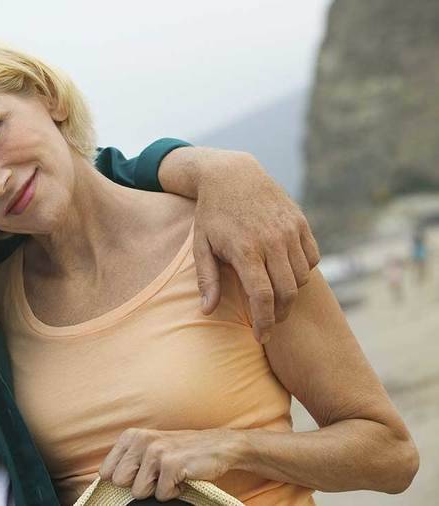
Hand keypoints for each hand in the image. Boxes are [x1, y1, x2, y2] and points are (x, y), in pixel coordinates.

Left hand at [98, 428, 243, 501]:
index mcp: (131, 437)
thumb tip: (104, 481)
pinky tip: (183, 477)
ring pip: (139, 492)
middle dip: (140, 485)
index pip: (106, 471)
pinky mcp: (172, 465)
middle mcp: (140, 441)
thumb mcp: (148, 449)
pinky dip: (174, 492)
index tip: (139, 475)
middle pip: (120, 482)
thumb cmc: (181, 451)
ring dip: (158, 489)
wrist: (218, 446)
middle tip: (159, 474)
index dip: (123, 480)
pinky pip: (161, 495)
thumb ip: (127, 461)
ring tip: (172, 474)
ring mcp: (155, 452)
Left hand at [189, 151, 319, 342]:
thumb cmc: (212, 214)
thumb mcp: (201, 246)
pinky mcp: (301, 222)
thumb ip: (207, 279)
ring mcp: (290, 230)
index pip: (263, 297)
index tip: (261, 338)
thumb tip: (207, 311)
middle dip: (279, 315)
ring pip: (302, 277)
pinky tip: (286, 275)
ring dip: (291, 294)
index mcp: (245, 250)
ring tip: (275, 300)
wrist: (231, 175)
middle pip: (287, 292)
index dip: (264, 323)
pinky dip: (303, 272)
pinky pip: (311, 258)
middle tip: (269, 323)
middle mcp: (272, 241)